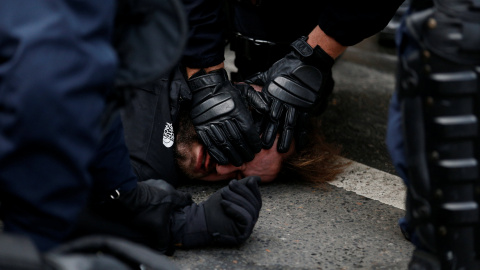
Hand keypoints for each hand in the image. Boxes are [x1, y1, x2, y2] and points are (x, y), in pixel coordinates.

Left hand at [114, 179, 192, 253]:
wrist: (128, 196)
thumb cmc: (145, 210)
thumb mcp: (156, 227)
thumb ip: (163, 239)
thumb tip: (163, 250)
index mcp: (174, 196)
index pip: (187, 198)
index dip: (187, 203)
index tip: (184, 209)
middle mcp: (167, 186)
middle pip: (174, 195)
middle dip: (171, 203)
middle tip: (167, 212)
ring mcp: (156, 182)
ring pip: (163, 191)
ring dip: (160, 199)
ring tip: (154, 208)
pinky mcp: (146, 182)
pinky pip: (152, 189)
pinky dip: (150, 195)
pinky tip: (144, 203)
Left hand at [172, 176, 261, 247]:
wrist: (202, 219)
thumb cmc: (216, 206)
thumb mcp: (232, 192)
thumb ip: (244, 185)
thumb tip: (257, 179)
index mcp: (250, 210)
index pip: (257, 198)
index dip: (253, 189)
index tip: (242, 182)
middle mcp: (251, 220)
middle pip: (255, 204)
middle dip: (242, 192)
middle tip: (229, 185)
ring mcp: (248, 228)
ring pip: (251, 211)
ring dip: (236, 199)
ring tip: (223, 194)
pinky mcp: (243, 235)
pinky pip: (247, 219)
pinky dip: (236, 209)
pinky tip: (224, 204)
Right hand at [188, 68, 268, 165]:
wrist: (205, 86)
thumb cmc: (227, 90)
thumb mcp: (245, 91)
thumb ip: (258, 101)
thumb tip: (268, 110)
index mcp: (237, 110)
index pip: (248, 131)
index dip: (253, 142)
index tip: (257, 149)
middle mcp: (225, 118)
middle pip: (237, 140)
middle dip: (245, 152)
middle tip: (249, 158)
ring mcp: (212, 123)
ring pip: (225, 144)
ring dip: (233, 156)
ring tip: (239, 162)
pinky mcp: (201, 128)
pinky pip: (210, 144)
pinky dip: (218, 154)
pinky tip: (224, 160)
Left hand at [246, 36, 334, 151]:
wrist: (307, 61)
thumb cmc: (287, 66)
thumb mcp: (268, 73)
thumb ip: (256, 81)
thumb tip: (242, 83)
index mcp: (272, 94)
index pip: (263, 111)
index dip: (258, 123)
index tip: (251, 134)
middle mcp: (282, 101)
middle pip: (275, 120)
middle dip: (270, 134)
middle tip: (264, 147)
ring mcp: (295, 104)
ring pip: (289, 124)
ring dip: (285, 138)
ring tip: (281, 150)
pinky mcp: (306, 106)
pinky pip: (304, 123)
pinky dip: (302, 134)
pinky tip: (300, 145)